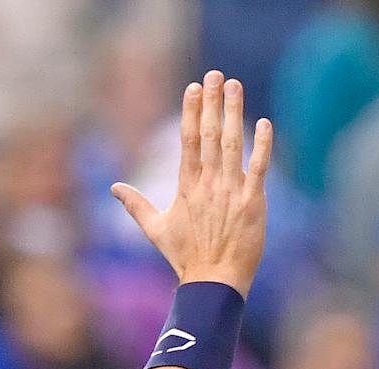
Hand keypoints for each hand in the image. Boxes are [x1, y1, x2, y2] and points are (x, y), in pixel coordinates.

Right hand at [113, 70, 271, 293]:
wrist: (213, 283)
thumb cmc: (186, 258)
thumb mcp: (156, 230)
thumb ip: (136, 205)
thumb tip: (113, 189)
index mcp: (186, 186)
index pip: (188, 140)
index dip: (191, 111)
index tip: (194, 87)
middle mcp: (208, 184)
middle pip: (210, 134)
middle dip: (212, 102)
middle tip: (215, 75)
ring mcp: (231, 191)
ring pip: (233, 144)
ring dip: (234, 113)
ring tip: (234, 86)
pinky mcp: (252, 203)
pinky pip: (259, 168)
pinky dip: (262, 146)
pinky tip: (264, 123)